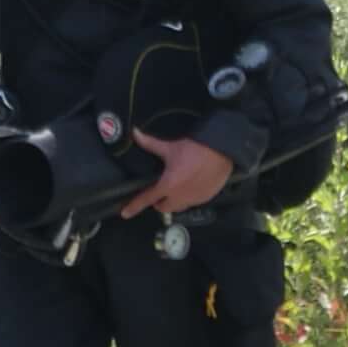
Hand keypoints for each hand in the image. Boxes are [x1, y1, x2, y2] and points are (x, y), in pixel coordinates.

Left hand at [121, 130, 236, 218]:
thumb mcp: (170, 147)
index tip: (125, 213)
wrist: (222, 152)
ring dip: (173, 201)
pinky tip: (190, 186)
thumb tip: (136, 134)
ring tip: (176, 187)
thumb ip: (150, 144)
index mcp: (168, 185)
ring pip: (178, 207)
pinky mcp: (205, 198)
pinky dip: (188, 197)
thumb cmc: (197, 149)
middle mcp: (180, 196)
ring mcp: (193, 199)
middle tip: (159, 191)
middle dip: (158, 201)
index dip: (133, 206)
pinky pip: (192, 203)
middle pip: (162, 207)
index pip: (146, 198)